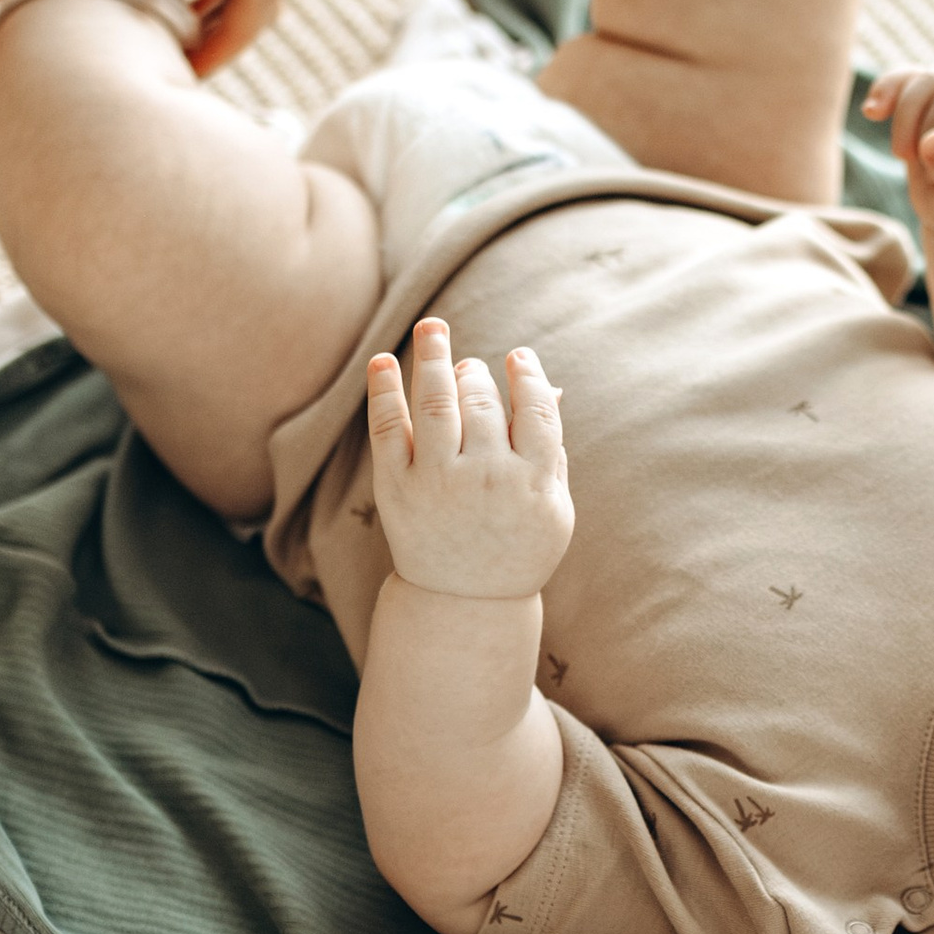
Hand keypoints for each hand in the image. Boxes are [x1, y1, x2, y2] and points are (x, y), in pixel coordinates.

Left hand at [368, 323, 571, 598]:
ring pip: (435, 401)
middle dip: (475, 374)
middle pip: (481, 401)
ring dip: (432, 357)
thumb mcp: (551, 507)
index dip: (527, 375)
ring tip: (431, 330)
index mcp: (532, 482)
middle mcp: (484, 478)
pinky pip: (387, 427)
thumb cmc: (518, 549)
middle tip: (469, 370)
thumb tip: (552, 388)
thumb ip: (551, 449)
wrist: (464, 602)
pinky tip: (381, 361)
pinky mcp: (396, 488)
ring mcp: (437, 482)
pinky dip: (382, 390)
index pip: (534, 409)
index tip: (518, 358)